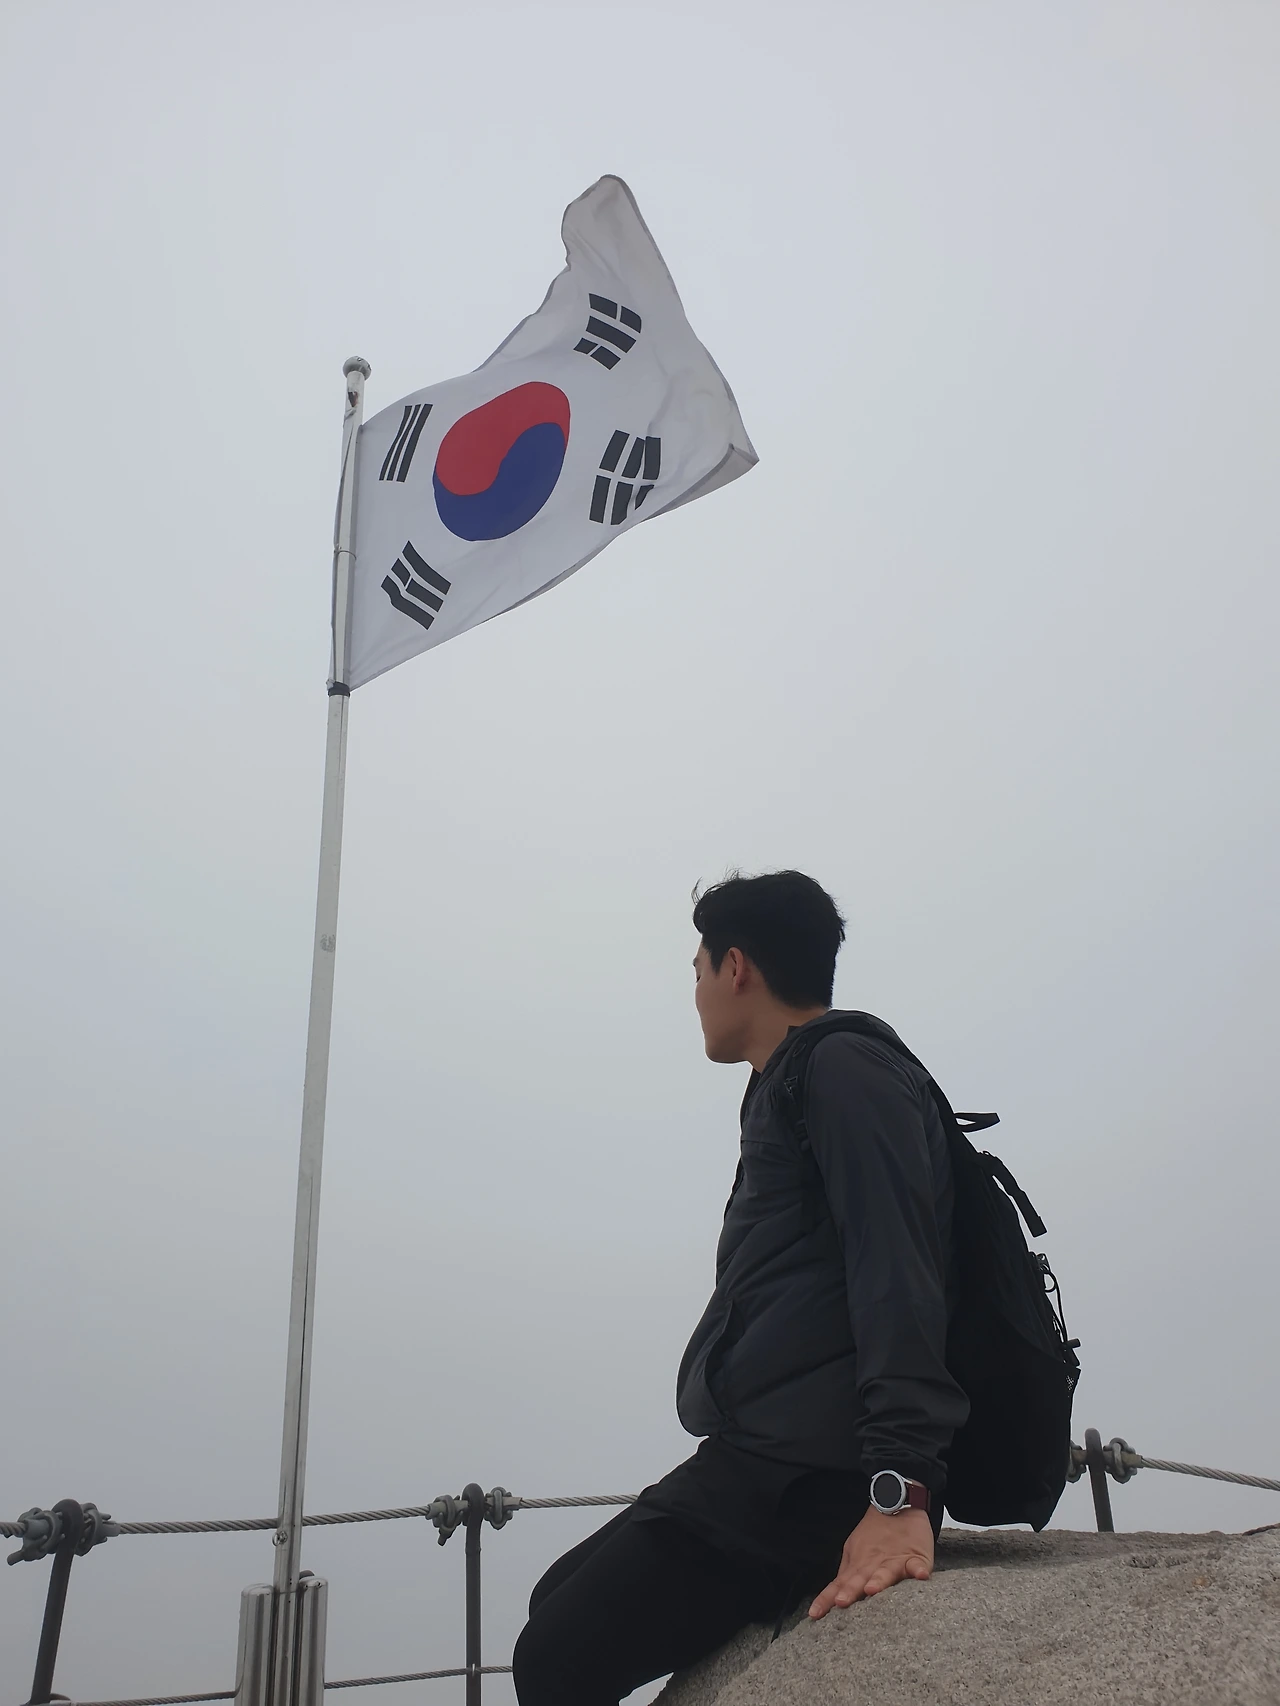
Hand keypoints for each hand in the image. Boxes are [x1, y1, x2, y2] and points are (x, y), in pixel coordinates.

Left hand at [808, 1506, 933, 1618]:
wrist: (897, 1504)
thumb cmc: (875, 1535)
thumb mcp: (855, 1552)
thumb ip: (847, 1575)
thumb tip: (834, 1598)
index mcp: (857, 1566)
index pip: (838, 1585)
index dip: (826, 1599)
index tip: (814, 1614)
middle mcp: (873, 1565)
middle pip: (859, 1579)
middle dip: (850, 1591)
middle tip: (841, 1602)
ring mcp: (894, 1561)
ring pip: (885, 1572)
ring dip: (879, 1580)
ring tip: (872, 1589)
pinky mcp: (915, 1556)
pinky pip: (917, 1564)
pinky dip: (919, 1570)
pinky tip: (921, 1575)